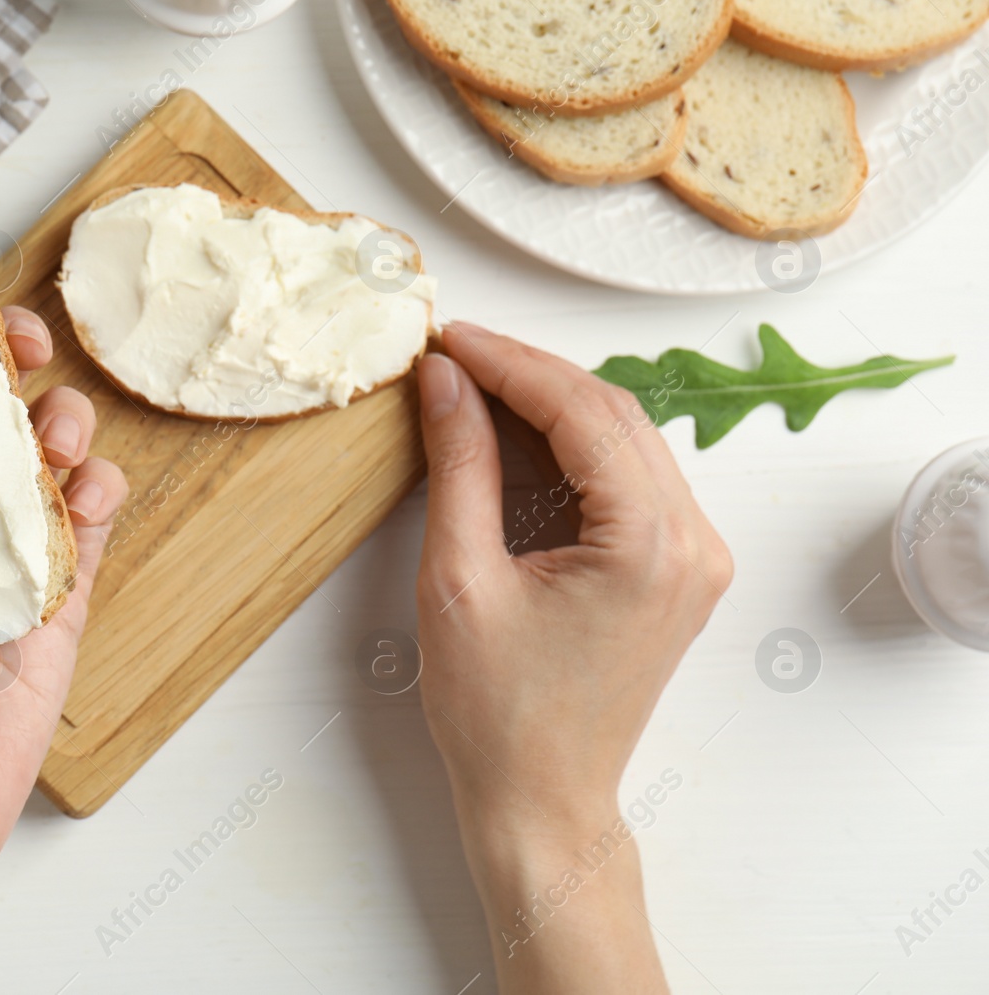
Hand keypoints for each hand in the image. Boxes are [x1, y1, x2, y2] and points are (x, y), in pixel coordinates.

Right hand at [415, 323, 731, 991]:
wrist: (541, 800)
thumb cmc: (498, 713)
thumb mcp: (459, 579)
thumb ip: (460, 466)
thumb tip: (444, 382)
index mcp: (650, 545)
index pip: (584, 411)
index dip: (509, 363)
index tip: (448, 340)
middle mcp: (693, 542)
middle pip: (614, 414)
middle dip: (530, 375)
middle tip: (453, 358)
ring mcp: (695, 557)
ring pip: (625, 439)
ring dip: (552, 406)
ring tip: (473, 389)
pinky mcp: (678, 570)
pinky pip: (630, 479)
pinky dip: (573, 449)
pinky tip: (515, 438)